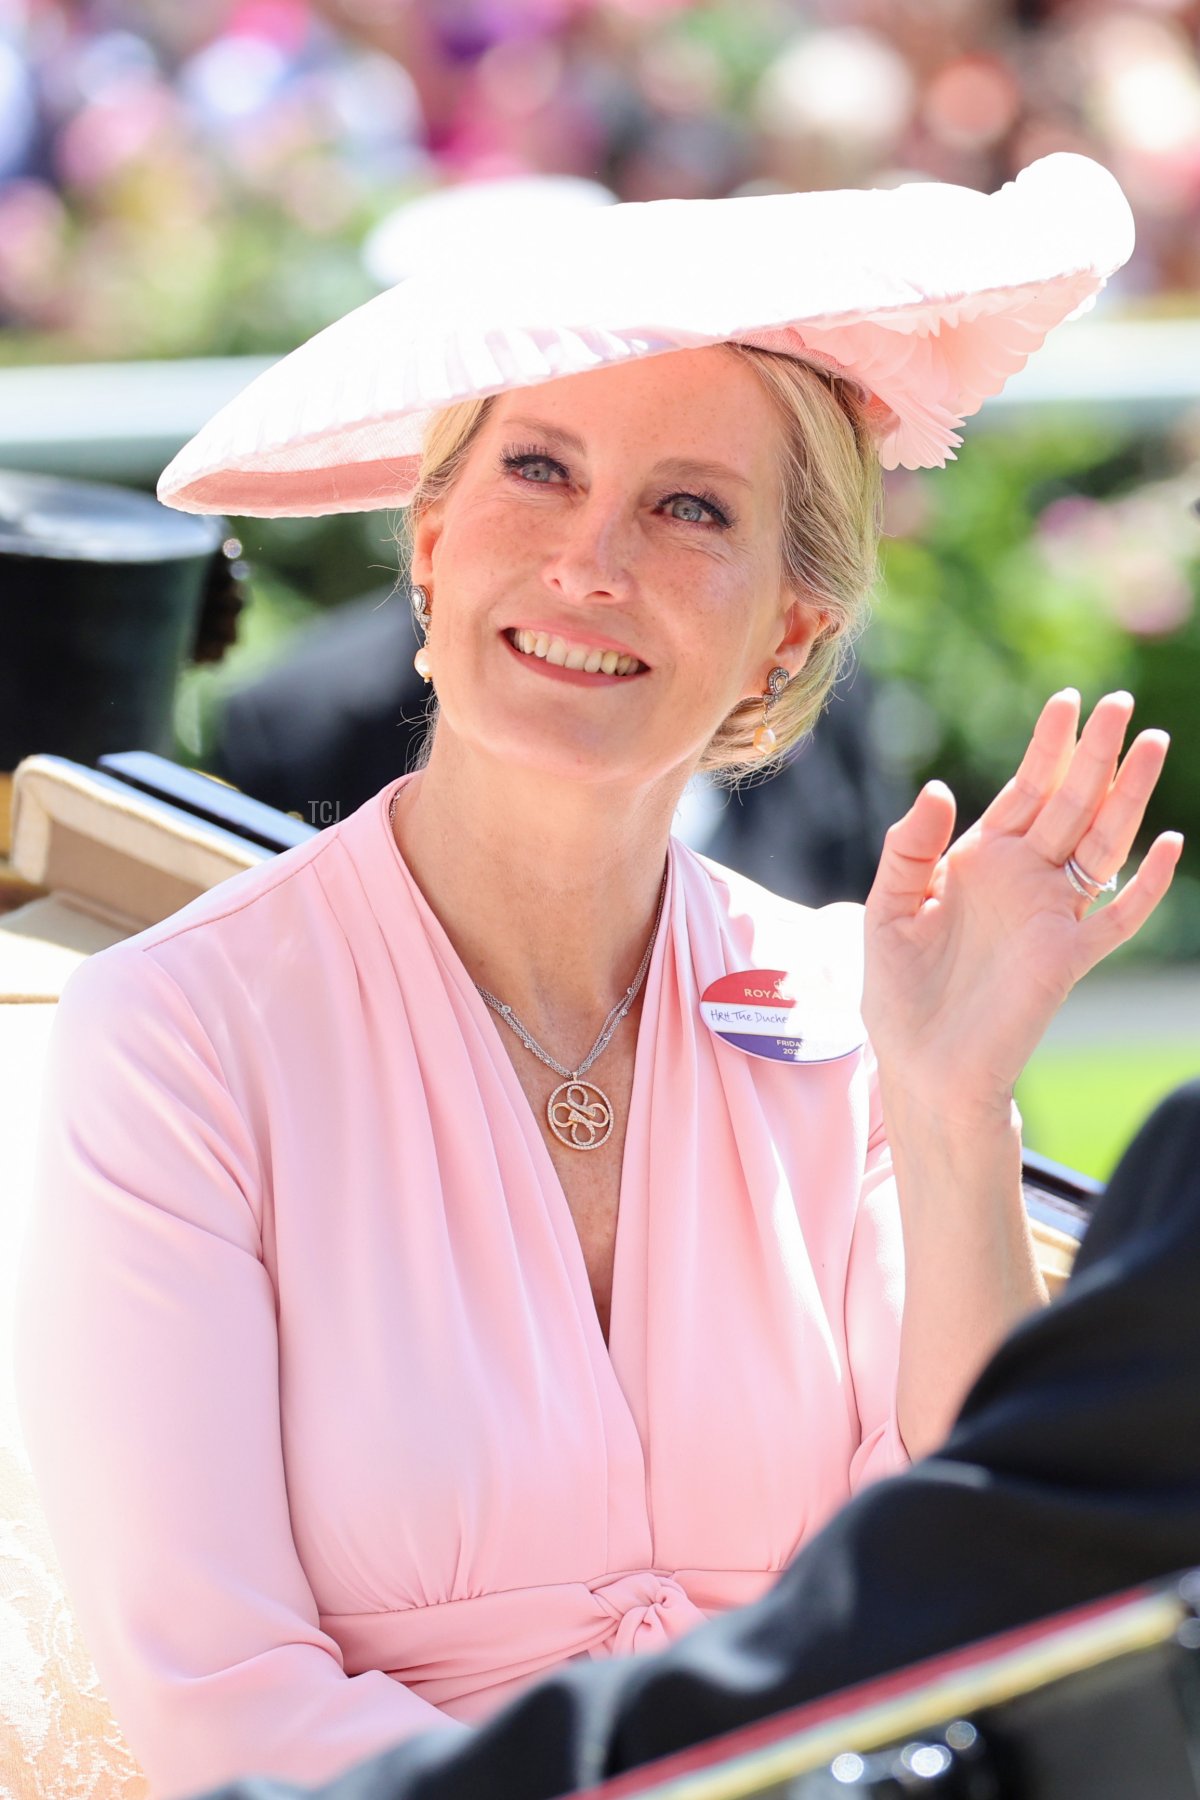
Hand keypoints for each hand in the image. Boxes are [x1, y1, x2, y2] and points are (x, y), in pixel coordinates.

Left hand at [862, 690, 1182, 1123]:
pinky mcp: (1067, 958)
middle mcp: (1023, 879)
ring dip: (1127, 797)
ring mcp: (1050, 916)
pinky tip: (1166, 845)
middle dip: (1092, 754)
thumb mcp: (887, 909)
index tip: (1068, 701)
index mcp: (980, 860)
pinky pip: (1117, 917)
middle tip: (1119, 703)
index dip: (1045, 747)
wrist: (920, 1065)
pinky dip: (1144, 884)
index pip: (1022, 791)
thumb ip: (908, 848)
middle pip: (1069, 803)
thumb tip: (937, 788)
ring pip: (1100, 843)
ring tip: (1150, 744)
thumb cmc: (899, 992)